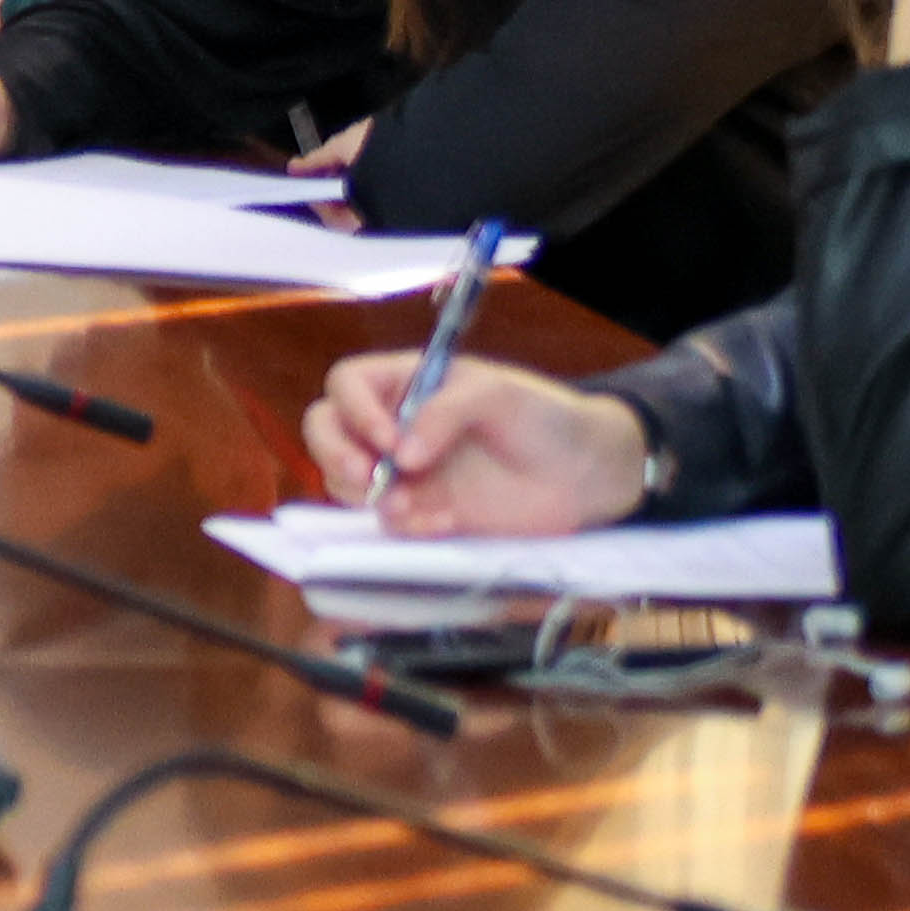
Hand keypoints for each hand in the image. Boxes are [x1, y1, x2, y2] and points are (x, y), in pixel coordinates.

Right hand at [310, 354, 651, 534]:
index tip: (389, 439)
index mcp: (407, 383)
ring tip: (411, 507)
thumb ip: (445, 411)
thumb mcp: (498, 394)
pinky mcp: (420, 513)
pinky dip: (406, 527)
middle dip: (335, 454)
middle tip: (367, 477)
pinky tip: (446, 522)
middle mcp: (393, 425)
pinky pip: (385, 523)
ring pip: (344, 481)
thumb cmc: (543, 418)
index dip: (354, 410)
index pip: (348, 384)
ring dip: (367, 496)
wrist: (584, 475)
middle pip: (325, 430)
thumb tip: (403, 455)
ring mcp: (403, 472)